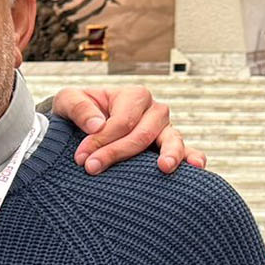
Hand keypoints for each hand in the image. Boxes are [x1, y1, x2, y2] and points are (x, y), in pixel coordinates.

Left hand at [54, 85, 201, 174]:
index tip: (81, 158)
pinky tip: (196, 166)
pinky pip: (186, 150)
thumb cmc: (77, 110)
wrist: (83, 123)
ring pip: (171, 140)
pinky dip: (192, 157)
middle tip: (92, 168)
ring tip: (164, 167)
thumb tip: (97, 125)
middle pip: (142, 134)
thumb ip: (79, 108)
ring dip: (170, 153)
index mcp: (134, 95)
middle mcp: (154, 110)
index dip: (101, 141)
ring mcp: (165, 129)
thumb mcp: (68, 101)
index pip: (122, 122)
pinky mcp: (169, 146)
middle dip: (117, 153)